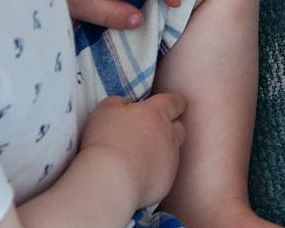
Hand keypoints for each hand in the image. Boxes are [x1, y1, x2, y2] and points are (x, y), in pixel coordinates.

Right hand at [79, 93, 186, 209]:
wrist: (111, 180)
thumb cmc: (105, 140)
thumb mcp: (106, 109)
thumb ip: (120, 102)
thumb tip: (128, 105)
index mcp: (157, 113)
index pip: (175, 102)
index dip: (174, 103)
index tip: (171, 106)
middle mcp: (169, 135)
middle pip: (179, 128)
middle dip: (169, 128)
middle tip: (151, 133)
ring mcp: (171, 160)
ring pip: (173, 152)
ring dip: (161, 152)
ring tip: (140, 157)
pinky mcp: (167, 182)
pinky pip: (165, 174)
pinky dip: (155, 173)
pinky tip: (137, 176)